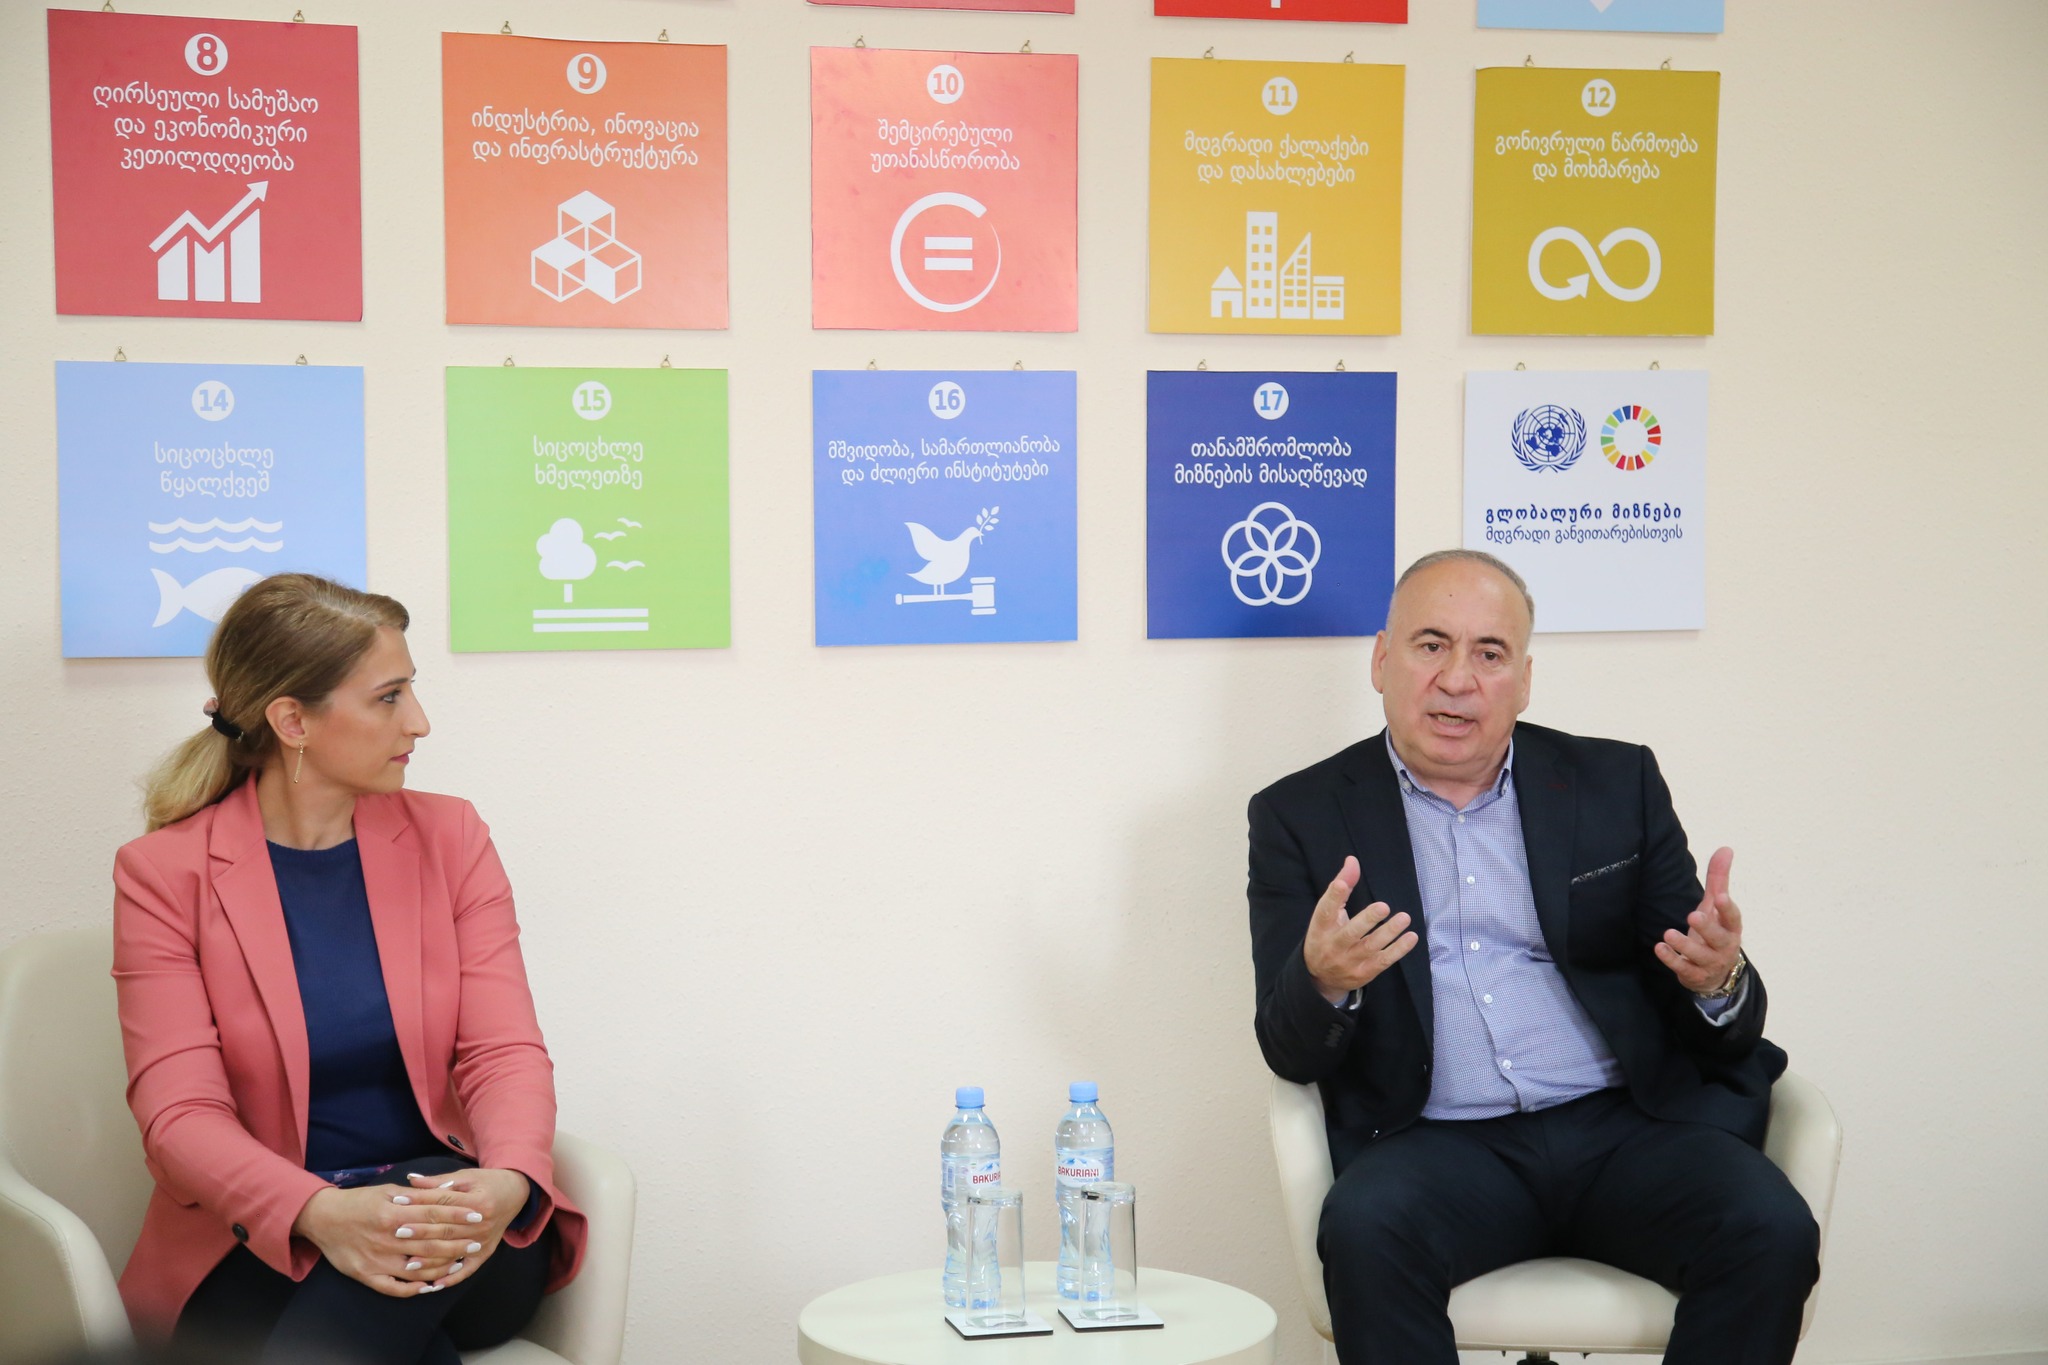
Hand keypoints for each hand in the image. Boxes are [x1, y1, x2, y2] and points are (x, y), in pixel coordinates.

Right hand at [291, 1183, 476, 1297]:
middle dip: (456, 1243)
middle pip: (430, 1242)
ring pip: (416, 1268)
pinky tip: (429, 1287)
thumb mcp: (388, 1191)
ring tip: (459, 1265)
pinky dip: (413, 1288)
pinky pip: (393, 1287)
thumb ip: (418, 1194)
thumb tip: (449, 1189)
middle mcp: (387, 1237)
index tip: (478, 1216)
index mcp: (394, 1213)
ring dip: (440, 1268)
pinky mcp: (366, 1275)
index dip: (458, 1215)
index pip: (434, 1214)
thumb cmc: (360, 1202)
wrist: (323, 1218)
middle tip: (476, 1243)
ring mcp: (377, 1259)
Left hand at [387, 1167, 531, 1292]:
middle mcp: (482, 1223)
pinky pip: (468, 1269)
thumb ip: (439, 1182)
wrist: (516, 1192)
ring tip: (408, 1263)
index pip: (444, 1203)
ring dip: (431, 1259)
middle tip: (397, 1233)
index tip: (399, 1203)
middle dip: (420, 1231)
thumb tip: (411, 1181)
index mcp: (478, 1201)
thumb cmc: (487, 1182)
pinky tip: (434, 1285)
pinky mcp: (486, 1252)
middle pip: (447, 1229)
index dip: (420, 1202)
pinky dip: (452, 1278)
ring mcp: (484, 1240)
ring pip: (453, 1251)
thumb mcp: (466, 1176)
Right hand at [1302, 855, 1418, 1005]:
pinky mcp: (1364, 972)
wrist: (1320, 977)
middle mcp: (1333, 946)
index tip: (1341, 884)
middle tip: (1383, 906)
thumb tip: (1352, 860)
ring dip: (1389, 933)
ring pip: (1370, 947)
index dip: (1333, 897)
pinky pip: (1383, 961)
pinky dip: (1398, 950)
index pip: (1324, 911)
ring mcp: (1349, 961)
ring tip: (1404, 918)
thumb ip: (1341, 887)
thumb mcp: (1328, 914)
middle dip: (1367, 920)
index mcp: (1321, 928)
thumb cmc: (1326, 936)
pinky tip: (1410, 937)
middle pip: (1350, 933)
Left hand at [1655, 846, 1743, 994]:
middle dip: (1707, 928)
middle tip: (1693, 915)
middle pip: (1719, 938)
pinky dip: (1672, 959)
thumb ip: (1719, 879)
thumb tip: (1725, 848)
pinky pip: (1684, 969)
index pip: (1733, 918)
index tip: (1721, 897)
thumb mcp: (1716, 906)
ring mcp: (1710, 962)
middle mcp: (1724, 946)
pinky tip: (1659, 948)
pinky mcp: (1695, 975)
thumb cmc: (1715, 931)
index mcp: (1731, 927)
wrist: (1716, 973)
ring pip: (1700, 956)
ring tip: (1669, 933)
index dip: (1729, 908)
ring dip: (1684, 945)